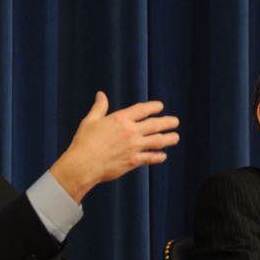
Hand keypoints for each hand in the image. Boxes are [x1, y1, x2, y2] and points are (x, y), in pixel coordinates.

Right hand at [49, 92, 179, 200]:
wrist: (83, 165)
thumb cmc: (84, 142)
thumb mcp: (90, 121)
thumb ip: (99, 107)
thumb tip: (101, 94)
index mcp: (120, 119)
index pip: (143, 109)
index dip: (154, 107)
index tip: (160, 106)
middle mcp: (130, 132)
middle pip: (155, 124)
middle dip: (168, 122)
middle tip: (176, 122)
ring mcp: (133, 147)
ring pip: (158, 141)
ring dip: (169, 139)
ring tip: (175, 137)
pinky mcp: (133, 161)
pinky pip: (151, 157)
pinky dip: (159, 156)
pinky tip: (163, 155)